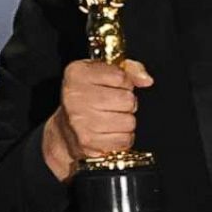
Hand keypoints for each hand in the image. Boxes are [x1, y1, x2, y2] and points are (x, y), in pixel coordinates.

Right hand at [42, 59, 152, 182]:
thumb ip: (129, 70)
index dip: (125, 82)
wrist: (65, 129)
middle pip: (127, 100)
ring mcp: (79, 121)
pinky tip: (110, 131)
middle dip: (127, 102)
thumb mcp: (104, 73)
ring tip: (111, 117)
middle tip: (113, 104)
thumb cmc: (88, 98)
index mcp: (77, 74)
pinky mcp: (88, 142)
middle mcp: (74, 97)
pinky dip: (122, 137)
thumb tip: (146, 80)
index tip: (115, 86)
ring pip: (129, 121)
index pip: (120, 76)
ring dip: (125, 121)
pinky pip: (124, 139)